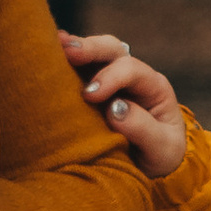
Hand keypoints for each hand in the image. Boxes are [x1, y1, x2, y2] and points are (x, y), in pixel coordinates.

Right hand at [58, 28, 186, 181]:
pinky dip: (65, 59)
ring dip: (75, 48)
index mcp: (154, 87)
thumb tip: (114, 108)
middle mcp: (132, 77)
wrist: (153, 167)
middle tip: (68, 52)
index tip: (89, 95)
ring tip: (55, 43)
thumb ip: (142, 129)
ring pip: (96, 52)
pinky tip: (49, 52)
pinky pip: (79, 68)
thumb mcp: (161, 150)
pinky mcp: (92, 88)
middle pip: (113, 50)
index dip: (110, 77)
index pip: (131, 70)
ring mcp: (111, 79)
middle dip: (90, 48)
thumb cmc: (161, 157)